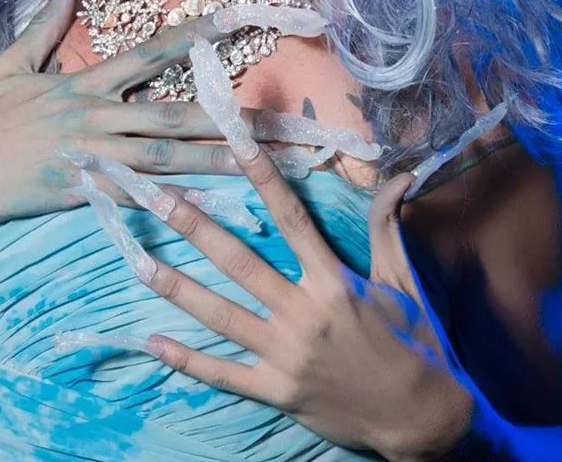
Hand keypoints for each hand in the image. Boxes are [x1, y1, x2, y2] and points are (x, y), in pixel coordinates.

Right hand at [0, 0, 254, 236]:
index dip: (192, 36)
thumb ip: (44, 21)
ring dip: (217, 158)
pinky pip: (139, 200)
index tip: (232, 20)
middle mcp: (96, 118)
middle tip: (274, 114)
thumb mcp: (9, 63)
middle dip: (227, 113)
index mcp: (83, 85)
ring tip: (262, 162)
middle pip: (173, 112)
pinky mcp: (84, 195)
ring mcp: (92, 159)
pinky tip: (213, 207)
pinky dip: (177, 203)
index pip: (148, 54)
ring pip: (167, 157)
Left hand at [133, 146, 475, 460]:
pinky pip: (223, 374)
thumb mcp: (401, 279)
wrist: (422, 417)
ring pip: (221, 315)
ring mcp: (286, 355)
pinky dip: (187, 360)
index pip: (290, 217)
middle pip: (239, 261)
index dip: (262, 177)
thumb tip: (402, 176)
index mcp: (333, 281)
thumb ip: (388, 225)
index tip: (234, 143)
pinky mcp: (277, 391)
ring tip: (139, 263)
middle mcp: (303, 313)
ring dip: (178, 287)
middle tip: (157, 198)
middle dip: (195, 227)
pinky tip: (154, 342)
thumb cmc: (413, 342)